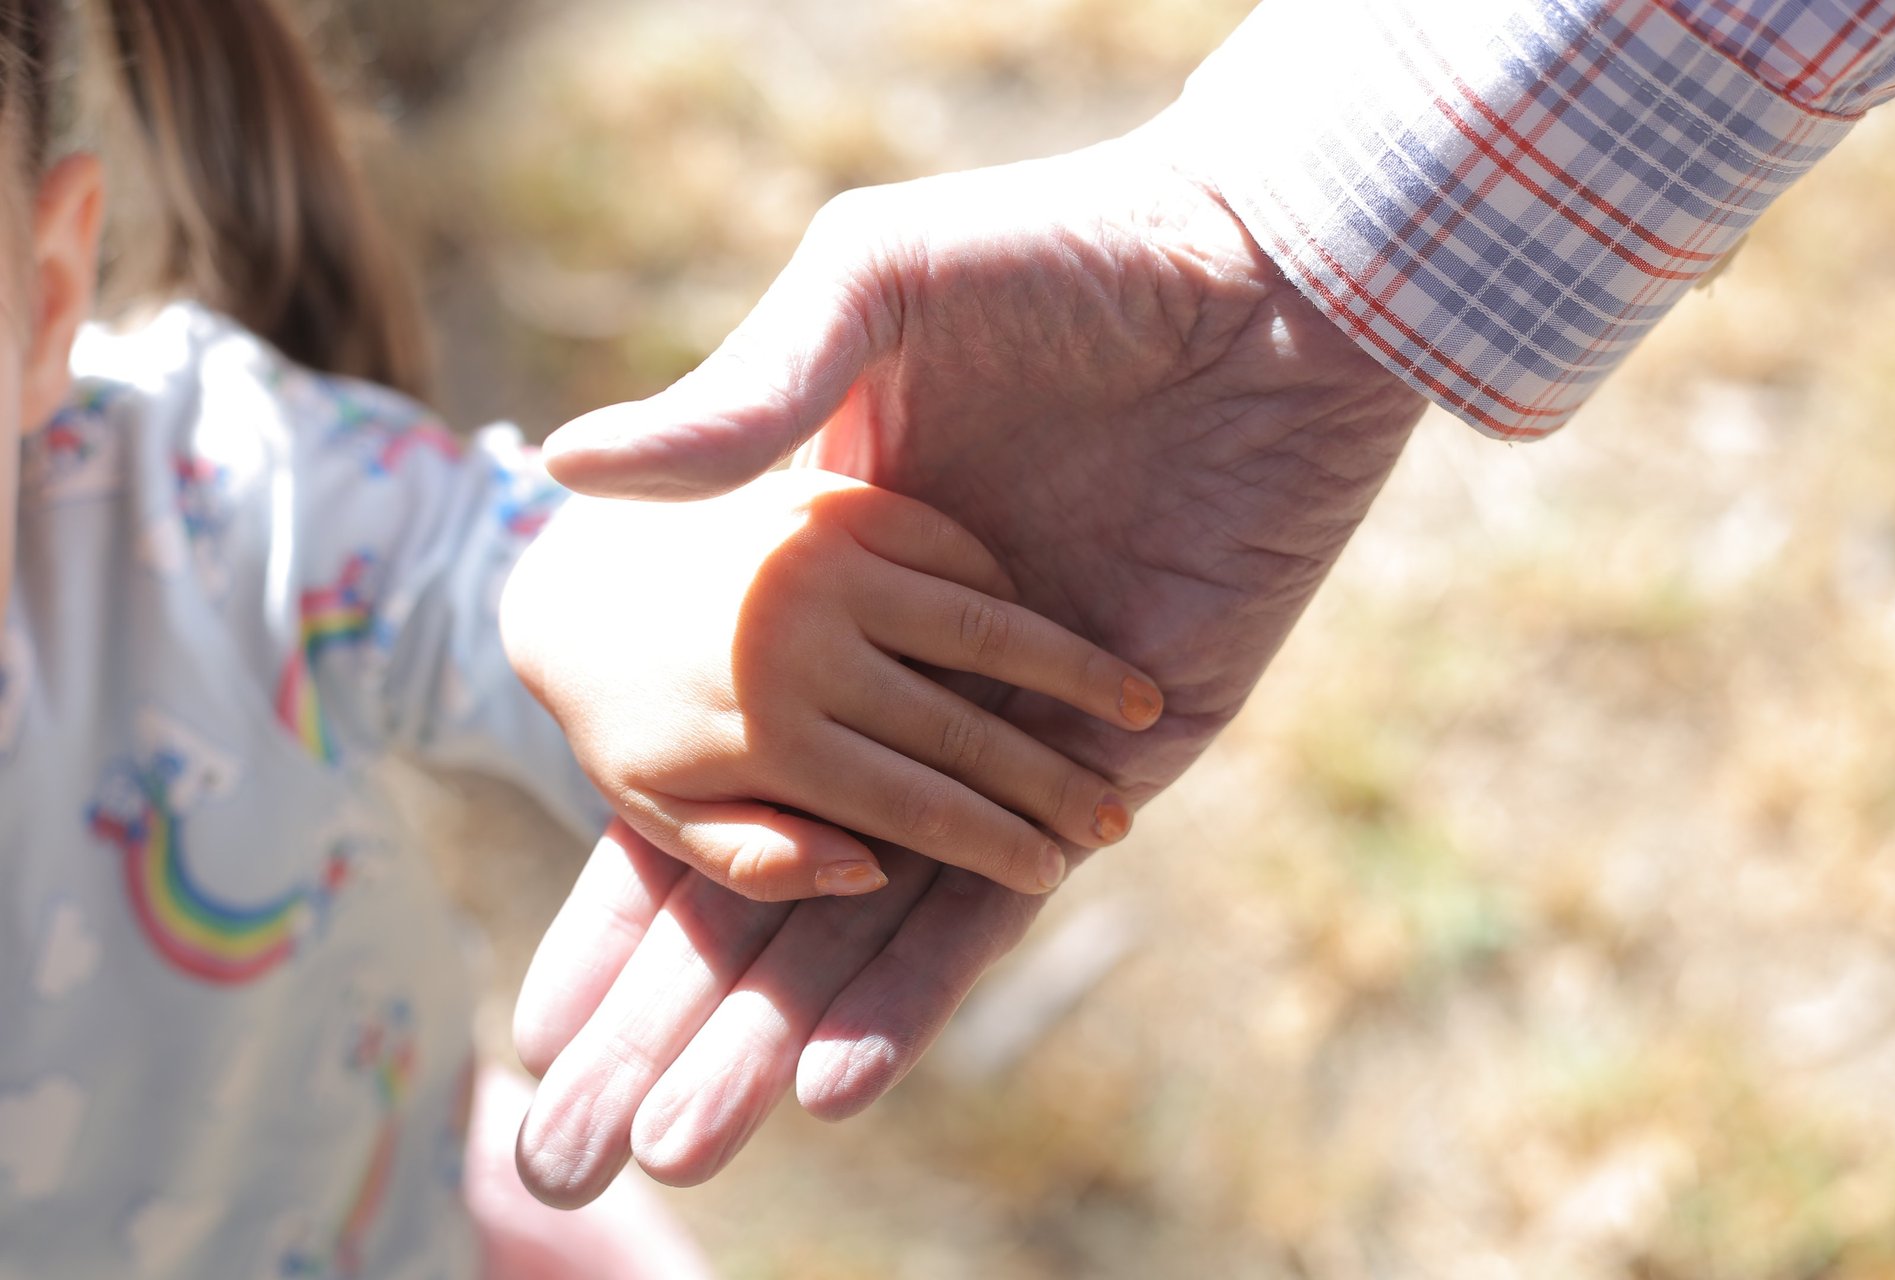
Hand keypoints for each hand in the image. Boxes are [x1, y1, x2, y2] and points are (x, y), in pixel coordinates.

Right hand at [512, 111, 1428, 1200]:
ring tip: (694, 1133)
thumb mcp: (876, 292)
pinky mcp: (1138, 745)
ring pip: (893, 898)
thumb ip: (742, 395)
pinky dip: (929, 973)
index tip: (549, 997)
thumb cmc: (1067, 249)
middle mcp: (926, 664)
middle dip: (694, 996)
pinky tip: (836, 1068)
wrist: (1269, 271)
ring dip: (792, 1018)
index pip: (715, 762)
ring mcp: (1029, 716)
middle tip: (597, 1123)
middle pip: (788, 861)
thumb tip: (565, 468)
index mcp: (847, 573)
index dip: (628, 882)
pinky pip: (1021, 879)